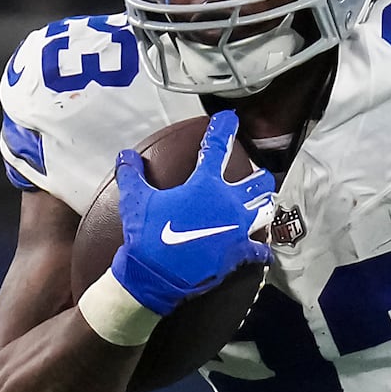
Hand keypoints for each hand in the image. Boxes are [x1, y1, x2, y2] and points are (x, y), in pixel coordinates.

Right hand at [109, 109, 274, 313]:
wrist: (156, 273)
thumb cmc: (147, 233)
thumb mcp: (135, 200)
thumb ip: (132, 174)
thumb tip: (125, 155)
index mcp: (205, 185)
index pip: (216, 148)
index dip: (223, 129)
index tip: (230, 118)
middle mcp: (229, 203)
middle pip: (258, 182)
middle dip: (260, 176)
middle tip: (258, 175)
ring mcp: (238, 228)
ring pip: (265, 211)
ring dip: (265, 206)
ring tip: (265, 204)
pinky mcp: (240, 252)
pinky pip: (260, 250)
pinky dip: (262, 250)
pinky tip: (263, 250)